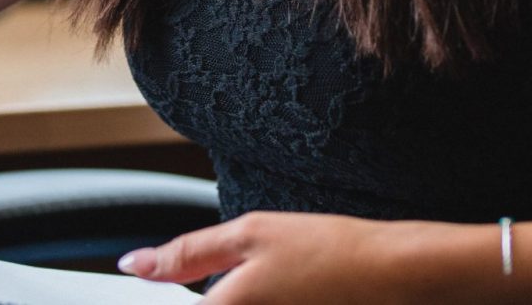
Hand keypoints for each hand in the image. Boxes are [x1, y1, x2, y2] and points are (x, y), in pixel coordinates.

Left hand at [119, 211, 430, 303]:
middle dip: (207, 299)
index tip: (169, 283)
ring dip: (230, 302)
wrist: (398, 277)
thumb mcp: (249, 233)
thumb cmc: (328, 250)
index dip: (165, 296)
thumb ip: (185, 253)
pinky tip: (280, 293)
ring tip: (278, 281)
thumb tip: (133, 264)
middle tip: (247, 274)